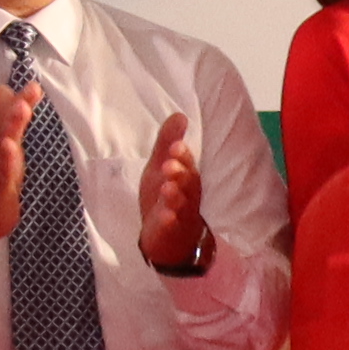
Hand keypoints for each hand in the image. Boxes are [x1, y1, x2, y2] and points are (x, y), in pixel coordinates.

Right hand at [0, 80, 38, 248]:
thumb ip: (3, 115)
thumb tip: (4, 89)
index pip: (3, 114)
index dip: (16, 100)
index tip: (34, 85)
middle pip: (1, 125)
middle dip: (13, 109)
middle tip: (27, 93)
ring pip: (0, 144)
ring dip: (9, 127)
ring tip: (20, 110)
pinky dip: (3, 161)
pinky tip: (9, 148)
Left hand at [136, 111, 207, 273]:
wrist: (166, 235)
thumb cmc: (164, 194)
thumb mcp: (160, 164)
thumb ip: (168, 140)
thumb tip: (179, 114)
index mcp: (186, 176)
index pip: (187, 164)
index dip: (182, 156)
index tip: (175, 146)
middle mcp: (187, 193)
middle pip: (188, 183)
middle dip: (180, 173)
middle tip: (170, 164)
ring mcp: (180, 213)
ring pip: (181, 203)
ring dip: (175, 195)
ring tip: (167, 186)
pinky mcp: (171, 230)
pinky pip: (172, 225)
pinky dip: (169, 220)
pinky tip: (165, 216)